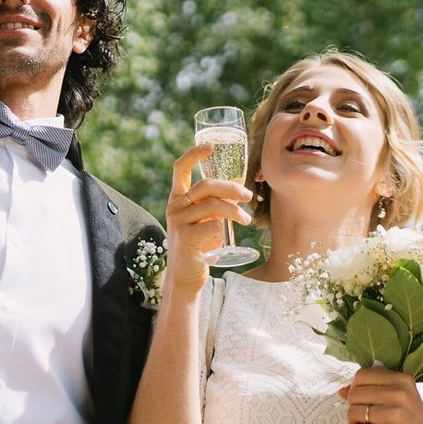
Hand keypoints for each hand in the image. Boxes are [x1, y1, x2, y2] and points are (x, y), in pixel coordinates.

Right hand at [162, 143, 251, 299]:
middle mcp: (174, 207)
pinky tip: (224, 239)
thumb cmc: (198, 246)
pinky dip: (224, 229)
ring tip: (246, 220)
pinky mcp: (186, 239)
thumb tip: (237, 193)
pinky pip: (214, 225)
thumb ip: (211, 205)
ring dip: (235, 211)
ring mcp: (178, 223)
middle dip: (231, 187)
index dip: (194, 154)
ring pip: (214, 205)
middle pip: (206, 185)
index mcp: (177, 199)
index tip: (211, 146)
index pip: (179, 169)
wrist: (185, 276)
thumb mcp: (200, 221)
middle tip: (248, 196)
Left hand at [340, 366, 422, 423]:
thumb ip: (373, 390)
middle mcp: (399, 395)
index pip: (362, 375)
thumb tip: (341, 391)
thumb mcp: (401, 400)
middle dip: (354, 407)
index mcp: (403, 380)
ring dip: (353, 422)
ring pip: (352, 413)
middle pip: (354, 394)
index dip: (357, 388)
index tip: (364, 400)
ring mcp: (393, 415)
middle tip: (365, 418)